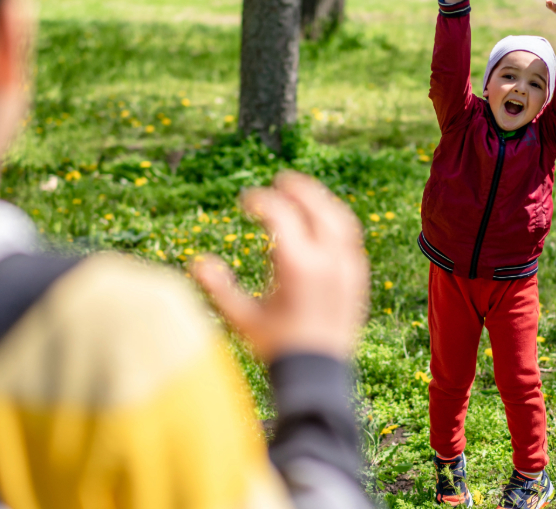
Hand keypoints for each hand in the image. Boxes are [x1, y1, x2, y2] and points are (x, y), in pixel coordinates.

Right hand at [192, 172, 368, 361]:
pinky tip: (323, 222)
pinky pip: (350, 238)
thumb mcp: (242, 319)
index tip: (245, 201)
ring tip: (304, 194)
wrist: (319, 375)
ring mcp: (348, 268)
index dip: (261, 201)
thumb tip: (196, 262)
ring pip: (340, 219)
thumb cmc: (278, 348)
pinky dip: (336, 221)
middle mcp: (328, 261)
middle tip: (280, 180)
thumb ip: (219, 289)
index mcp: (298, 265)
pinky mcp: (358, 277)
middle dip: (297, 189)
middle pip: (316, 207)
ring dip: (320, 200)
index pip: (281, 214)